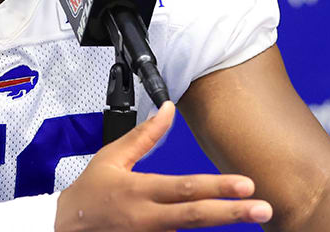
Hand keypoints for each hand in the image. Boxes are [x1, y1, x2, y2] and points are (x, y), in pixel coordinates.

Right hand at [56, 102, 272, 231]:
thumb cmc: (89, 195)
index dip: (217, 187)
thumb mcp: (111, 158)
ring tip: (252, 216)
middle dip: (233, 213)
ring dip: (220, 225)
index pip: (184, 188)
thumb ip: (144, 136)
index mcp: (139, 192)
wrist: (65, 230)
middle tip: (264, 207)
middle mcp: (148, 218)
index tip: (246, 184)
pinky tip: (220, 228)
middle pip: (196, 216)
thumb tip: (168, 110)